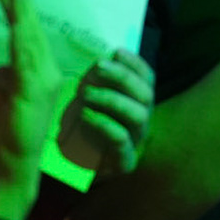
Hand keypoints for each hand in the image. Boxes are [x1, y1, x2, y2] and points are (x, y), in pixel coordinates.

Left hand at [0, 0, 61, 194]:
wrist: (12, 161)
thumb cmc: (4, 132)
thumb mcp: (0, 94)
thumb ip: (5, 74)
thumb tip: (5, 62)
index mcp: (40, 72)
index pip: (29, 35)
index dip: (21, 10)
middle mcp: (48, 71)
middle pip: (32, 29)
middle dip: (22, 1)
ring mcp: (44, 79)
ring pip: (30, 36)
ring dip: (20, 9)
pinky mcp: (34, 87)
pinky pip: (24, 53)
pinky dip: (19, 32)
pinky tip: (14, 17)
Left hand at [57, 48, 154, 176]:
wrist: (72, 169)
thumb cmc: (80, 128)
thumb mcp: (87, 100)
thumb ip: (93, 80)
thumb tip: (89, 54)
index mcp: (137, 102)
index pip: (147, 77)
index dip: (135, 63)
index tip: (116, 51)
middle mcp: (142, 120)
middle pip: (146, 93)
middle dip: (123, 77)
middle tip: (97, 68)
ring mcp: (136, 142)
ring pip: (138, 116)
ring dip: (112, 100)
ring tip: (86, 94)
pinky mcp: (124, 162)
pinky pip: (122, 142)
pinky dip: (105, 125)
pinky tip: (85, 117)